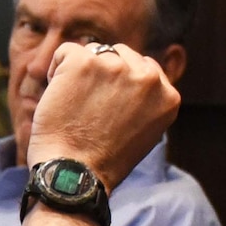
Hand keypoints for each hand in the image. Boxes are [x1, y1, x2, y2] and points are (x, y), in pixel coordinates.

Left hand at [25, 42, 178, 191]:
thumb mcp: (143, 132)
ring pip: (94, 52)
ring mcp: (117, 67)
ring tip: (75, 107)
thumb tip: (133, 74)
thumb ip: (145, 101)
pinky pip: (66, 52)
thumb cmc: (102, 160)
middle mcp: (149, 78)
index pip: (144, 68)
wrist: (74, 174)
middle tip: (90, 110)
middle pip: (120, 54)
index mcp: (168, 96)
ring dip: (81, 74)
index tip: (109, 111)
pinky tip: (59, 99)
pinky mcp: (84, 62)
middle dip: (103, 75)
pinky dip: (57, 71)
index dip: (120, 86)